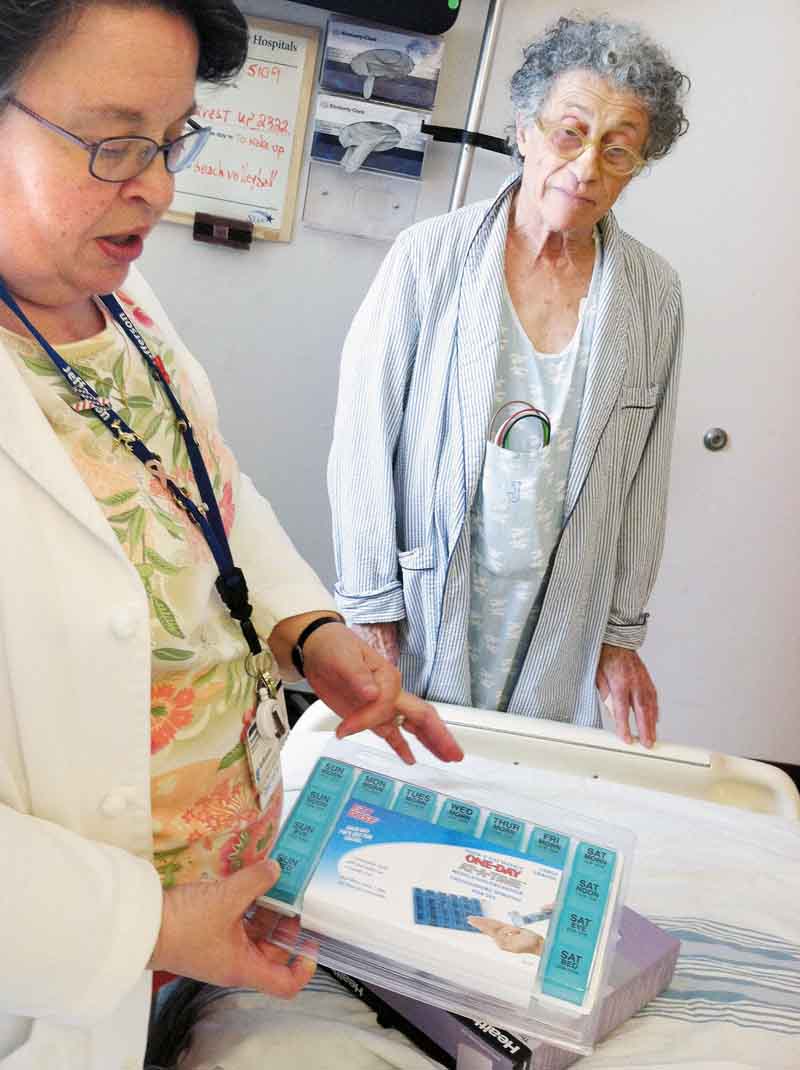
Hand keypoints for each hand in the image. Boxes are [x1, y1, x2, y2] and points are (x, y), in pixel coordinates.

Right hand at [148, 860, 315, 996]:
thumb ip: (256, 882)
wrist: (142, 925)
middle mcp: (235, 961)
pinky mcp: (210, 931)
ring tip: (276, 882)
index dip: (304, 967)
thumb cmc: (184, 924)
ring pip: (256, 932)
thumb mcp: (226, 899)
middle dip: (286, 925)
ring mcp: (222, 947)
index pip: (284, 983)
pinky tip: (251, 881)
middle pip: (274, 951)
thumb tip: (277, 869)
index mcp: (244, 967)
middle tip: (294, 897)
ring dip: (268, 909)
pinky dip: (249, 903)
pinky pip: (239, 921)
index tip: (312, 943)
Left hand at [301, 622, 462, 765]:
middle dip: (439, 736)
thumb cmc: (333, 646)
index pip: (386, 706)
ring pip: (412, 727)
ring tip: (446, 758)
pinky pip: (392, 733)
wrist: (318, 649)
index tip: (345, 728)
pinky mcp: (371, 716)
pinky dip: (401, 747)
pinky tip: (410, 759)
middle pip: (422, 716)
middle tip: (455, 755)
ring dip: (429, 742)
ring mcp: (383, 706)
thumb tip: (371, 692)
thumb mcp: (343, 657)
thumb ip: (357, 675)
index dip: (366, 719)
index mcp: (388, 678)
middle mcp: (391, 693)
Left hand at [596, 643, 657, 747]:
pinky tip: (655, 721)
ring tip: (652, 738)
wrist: (617, 641)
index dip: (624, 725)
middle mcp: (634, 681)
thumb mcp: (597, 676)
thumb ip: (605, 695)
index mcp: (619, 681)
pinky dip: (655, 710)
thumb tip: (612, 713)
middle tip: (647, 744)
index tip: (626, 738)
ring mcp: (643, 680)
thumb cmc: (604, 658)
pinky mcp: (647, 679)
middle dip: (645, 729)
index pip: (622, 708)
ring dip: (652, 723)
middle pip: (641, 709)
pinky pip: (653, 697)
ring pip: (650, 705)